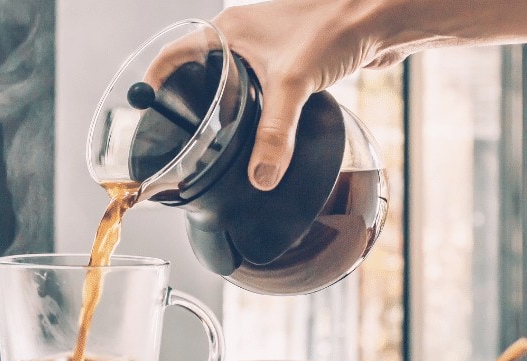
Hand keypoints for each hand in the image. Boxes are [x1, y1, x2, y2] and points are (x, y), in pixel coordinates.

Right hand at [147, 0, 403, 190]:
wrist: (382, 13)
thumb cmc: (334, 25)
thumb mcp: (293, 85)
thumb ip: (274, 136)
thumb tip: (260, 177)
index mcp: (227, 30)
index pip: (173, 56)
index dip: (154, 84)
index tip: (145, 112)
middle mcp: (243, 36)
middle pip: (200, 71)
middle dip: (190, 102)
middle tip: (182, 135)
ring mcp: (268, 47)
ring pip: (232, 80)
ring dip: (224, 106)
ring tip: (216, 139)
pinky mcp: (293, 59)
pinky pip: (262, 86)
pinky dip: (256, 107)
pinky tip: (261, 129)